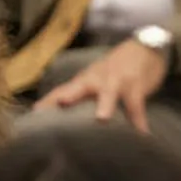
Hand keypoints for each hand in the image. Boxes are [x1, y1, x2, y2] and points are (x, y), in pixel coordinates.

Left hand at [34, 38, 168, 132]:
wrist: (145, 47)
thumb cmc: (116, 69)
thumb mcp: (95, 78)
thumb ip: (79, 94)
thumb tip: (59, 115)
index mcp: (84, 80)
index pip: (62, 90)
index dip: (49, 102)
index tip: (36, 115)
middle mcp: (97, 79)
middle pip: (81, 86)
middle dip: (71, 94)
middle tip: (62, 104)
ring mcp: (117, 80)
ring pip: (110, 91)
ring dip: (106, 103)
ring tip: (102, 118)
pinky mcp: (137, 85)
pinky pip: (136, 103)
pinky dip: (139, 118)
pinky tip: (141, 133)